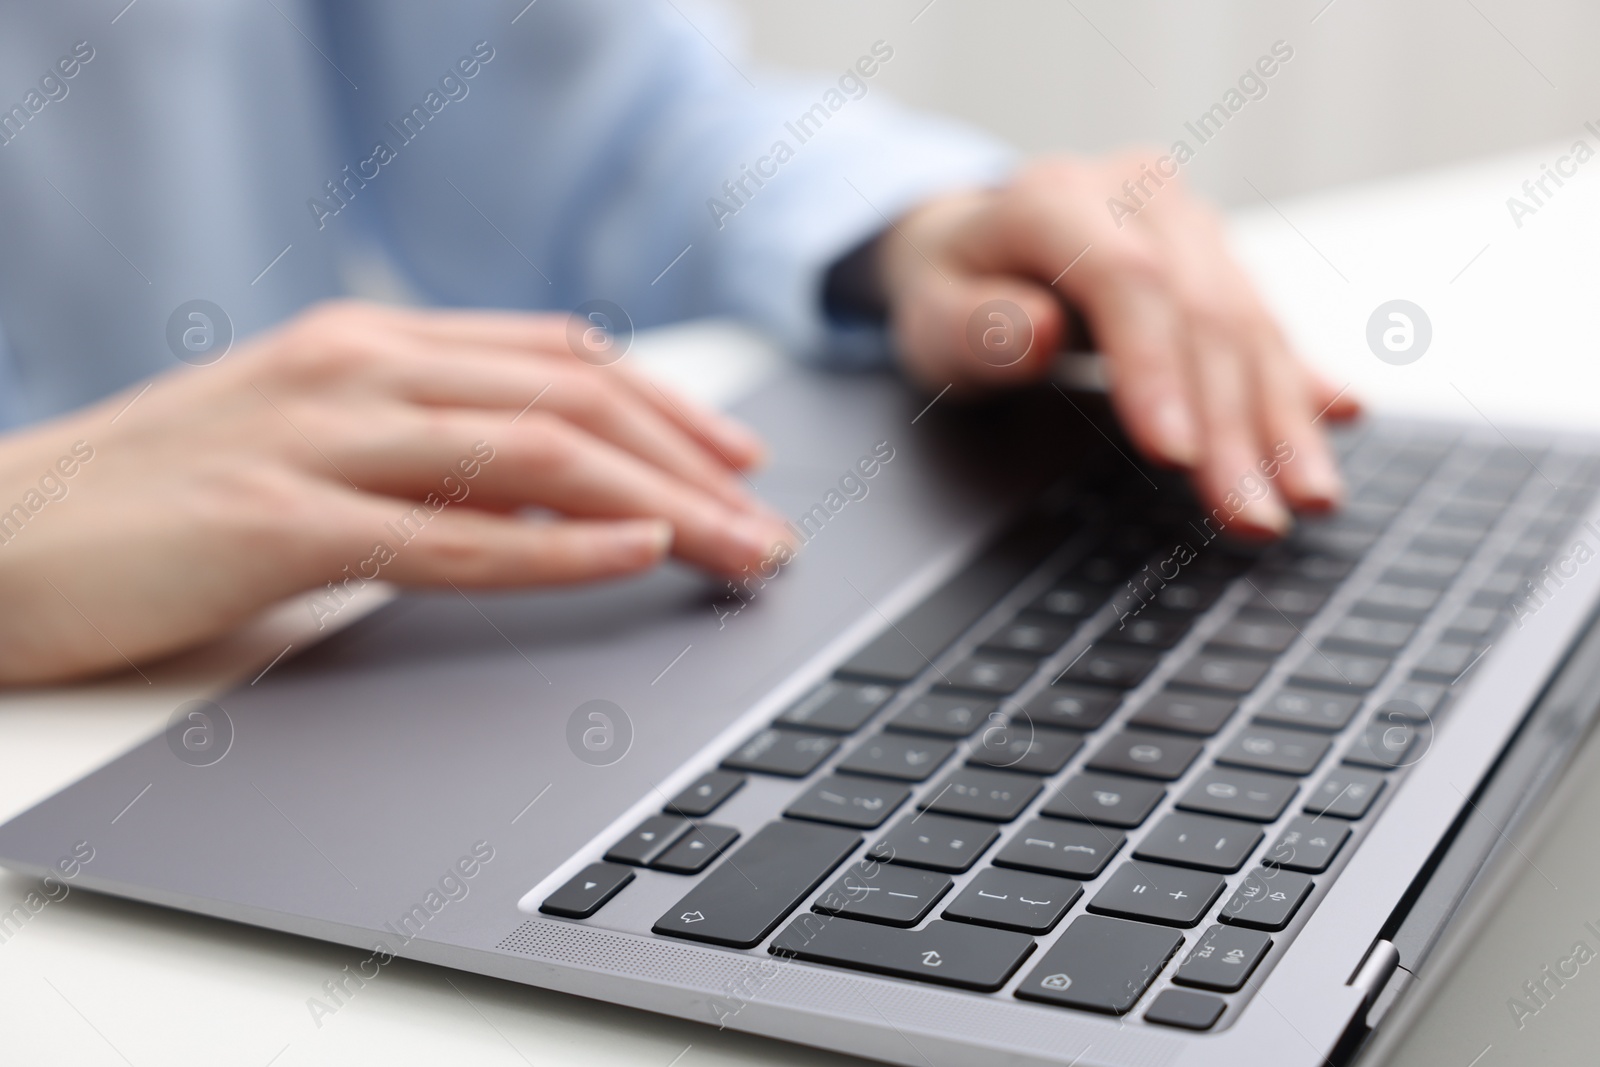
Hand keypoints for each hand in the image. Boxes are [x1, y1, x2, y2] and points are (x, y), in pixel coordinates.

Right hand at [0, 301, 788, 684]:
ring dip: (659, 504)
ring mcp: (319, 438)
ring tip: (739, 549)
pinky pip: (452, 534)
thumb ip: (422, 449)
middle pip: (572, 402)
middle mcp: (357, 370)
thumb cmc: (152, 499)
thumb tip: (544, 483)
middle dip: (690, 464)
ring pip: (535, 456)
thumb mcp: (309, 446)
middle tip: (766, 526)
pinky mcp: (279, 521)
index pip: (556, 359)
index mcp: (367, 346)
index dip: (664, 407)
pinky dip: (558, 544)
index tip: (736, 457)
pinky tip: (635, 554)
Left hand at [877, 153, 1359, 536]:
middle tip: (1248, 516)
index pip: (1129, 281)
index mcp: (1058, 198)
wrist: (977, 240)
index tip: (1176, 454)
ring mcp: (1191, 225)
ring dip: (1282, 420)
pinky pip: (1268, 324)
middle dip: (1232, 425)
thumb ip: (974, 326)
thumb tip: (1037, 332)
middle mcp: (1140, 196)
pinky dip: (1300, 382)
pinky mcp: (1220, 262)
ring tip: (1308, 499)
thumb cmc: (950, 290)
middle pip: (1203, 313)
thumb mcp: (929, 314)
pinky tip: (1342, 415)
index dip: (1159, 370)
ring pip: (1250, 324)